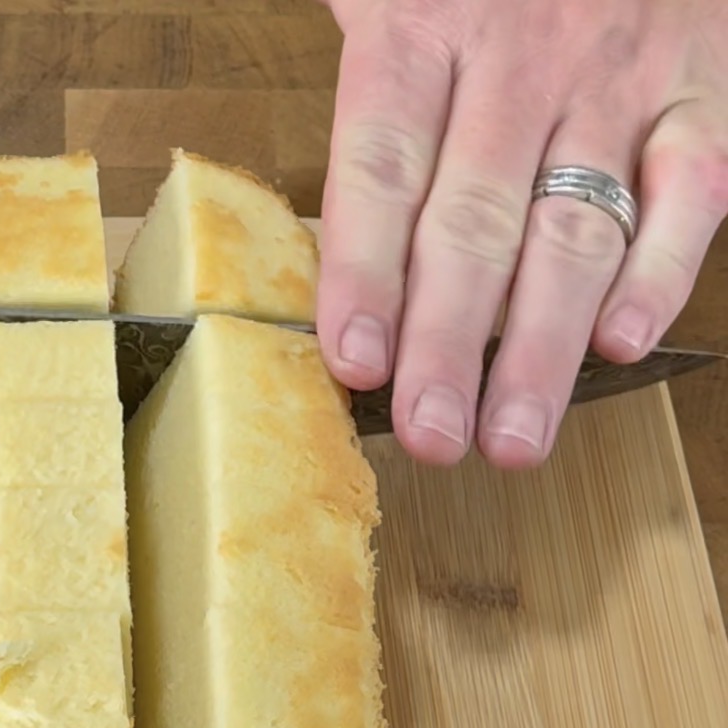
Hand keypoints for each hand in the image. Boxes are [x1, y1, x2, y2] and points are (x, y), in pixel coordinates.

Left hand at [315, 0, 727, 467]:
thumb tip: (287, 198)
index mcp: (421, 27)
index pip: (381, 170)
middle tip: (431, 436)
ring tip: (510, 438)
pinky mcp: (699, 90)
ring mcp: (616, 79)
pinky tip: (622, 344)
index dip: (365, 274)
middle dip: (449, 346)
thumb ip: (353, 83)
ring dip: (543, 347)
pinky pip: (692, 189)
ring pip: (576, 230)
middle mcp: (521, 58)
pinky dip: (662, 271)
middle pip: (474, 224)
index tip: (355, 364)